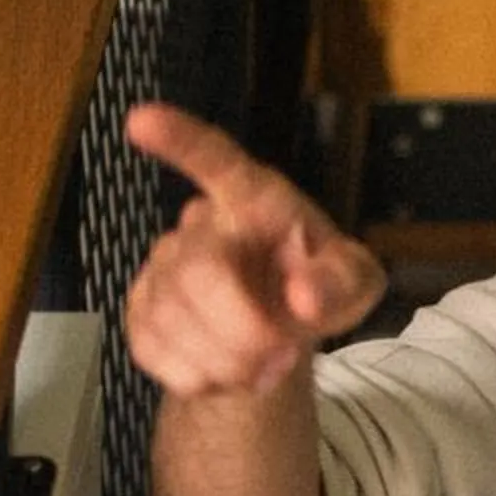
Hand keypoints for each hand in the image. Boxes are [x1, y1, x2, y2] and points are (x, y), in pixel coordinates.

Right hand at [122, 102, 385, 397]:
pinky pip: (152, 348)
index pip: (216, 159)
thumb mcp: (354, 284)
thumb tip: (303, 296)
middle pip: (197, 270)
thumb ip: (341, 284)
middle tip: (278, 354)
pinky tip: (226, 371)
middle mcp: (202, 224)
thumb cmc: (319, 286)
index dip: (180, 139)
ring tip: (265, 365)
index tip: (141, 120)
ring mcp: (163, 266)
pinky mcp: (141, 310)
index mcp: (255, 198)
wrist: (278, 332)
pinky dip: (197, 375)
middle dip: (239, 326)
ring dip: (226, 358)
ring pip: (172, 316)